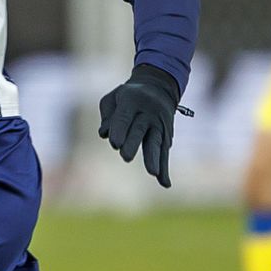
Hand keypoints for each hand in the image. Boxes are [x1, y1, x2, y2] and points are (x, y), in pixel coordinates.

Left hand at [97, 63, 181, 188]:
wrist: (158, 87)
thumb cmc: (127, 96)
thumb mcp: (113, 97)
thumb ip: (108, 114)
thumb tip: (104, 134)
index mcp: (132, 101)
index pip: (124, 117)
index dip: (119, 129)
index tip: (114, 144)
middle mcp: (148, 113)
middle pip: (139, 130)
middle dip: (133, 143)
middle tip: (126, 157)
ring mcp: (159, 125)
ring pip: (155, 142)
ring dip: (154, 158)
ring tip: (153, 173)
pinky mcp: (166, 136)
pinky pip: (164, 153)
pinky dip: (165, 168)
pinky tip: (164, 183)